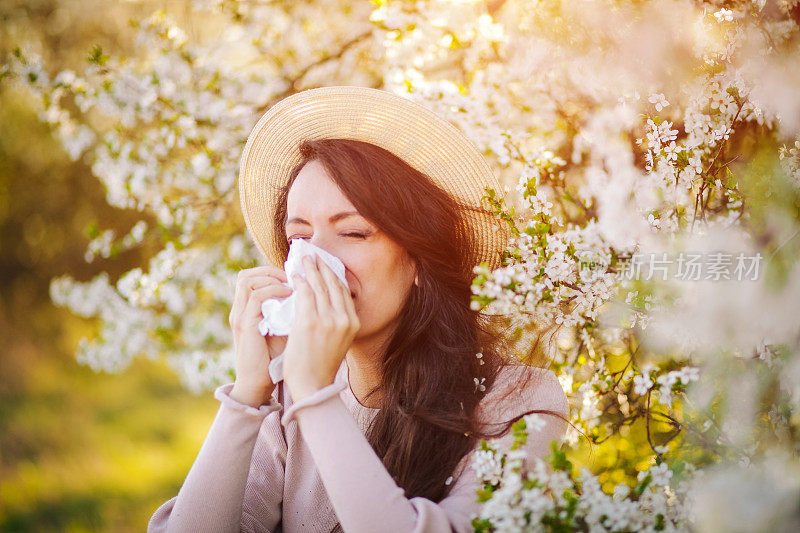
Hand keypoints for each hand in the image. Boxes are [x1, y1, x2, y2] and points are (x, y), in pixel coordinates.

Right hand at [228, 265, 292, 406]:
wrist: (259, 383)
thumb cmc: (275, 357)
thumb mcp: (284, 328)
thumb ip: (291, 310)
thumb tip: (314, 293)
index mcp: (246, 309)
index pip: (251, 278)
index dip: (271, 272)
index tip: (295, 275)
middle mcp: (239, 309)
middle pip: (245, 275)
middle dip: (271, 270)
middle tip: (293, 274)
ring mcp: (240, 316)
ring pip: (247, 279)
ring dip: (271, 277)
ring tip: (292, 282)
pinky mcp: (245, 324)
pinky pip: (256, 296)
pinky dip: (274, 290)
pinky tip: (290, 293)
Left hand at [282, 254, 359, 401]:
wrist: (312, 386)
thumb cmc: (320, 365)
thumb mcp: (338, 341)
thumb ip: (335, 322)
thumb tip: (324, 302)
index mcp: (353, 323)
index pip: (344, 292)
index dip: (334, 275)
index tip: (326, 264)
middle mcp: (344, 319)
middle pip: (333, 284)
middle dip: (323, 266)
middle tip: (314, 255)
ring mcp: (328, 319)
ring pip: (319, 285)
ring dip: (311, 269)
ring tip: (304, 259)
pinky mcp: (309, 321)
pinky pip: (305, 293)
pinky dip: (300, 281)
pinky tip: (296, 275)